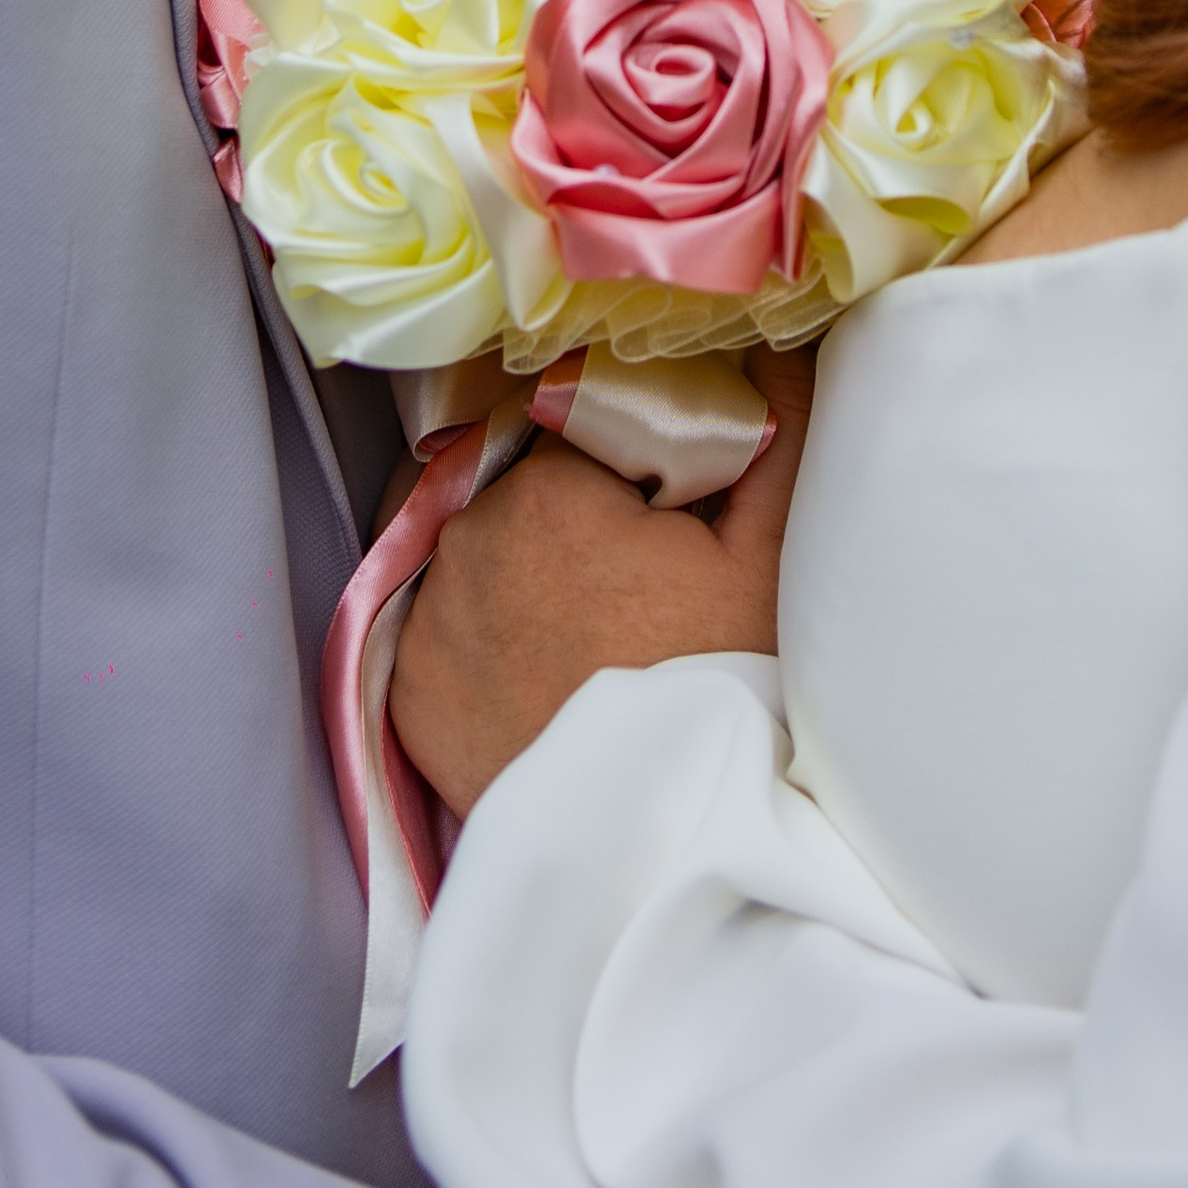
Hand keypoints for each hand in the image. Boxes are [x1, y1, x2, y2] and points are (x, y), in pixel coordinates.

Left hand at [390, 344, 817, 817]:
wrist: (654, 840)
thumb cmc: (716, 685)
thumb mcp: (765, 558)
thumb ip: (773, 433)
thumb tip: (779, 347)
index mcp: (548, 486)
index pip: (579, 429)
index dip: (625, 465)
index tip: (663, 514)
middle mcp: (468, 536)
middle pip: (525, 492)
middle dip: (571, 517)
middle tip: (635, 584)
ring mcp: (429, 619)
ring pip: (482, 559)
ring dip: (522, 574)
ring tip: (589, 634)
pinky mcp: (409, 693)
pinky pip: (447, 634)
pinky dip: (485, 642)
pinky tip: (540, 676)